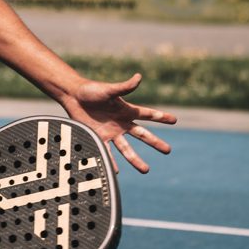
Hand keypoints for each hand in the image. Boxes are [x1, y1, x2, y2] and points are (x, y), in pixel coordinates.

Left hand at [60, 73, 176, 173]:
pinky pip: (107, 152)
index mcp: (126, 110)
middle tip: (168, 150)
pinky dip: (112, 162)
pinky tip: (116, 172)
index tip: (174, 119)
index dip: (161, 117)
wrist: (73, 96)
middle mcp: (121, 123)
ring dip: (135, 159)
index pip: (148, 114)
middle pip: (142, 135)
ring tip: (146, 170)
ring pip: (126, 149)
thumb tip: (139, 76)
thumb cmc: (92, 90)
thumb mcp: (109, 90)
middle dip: (155, 142)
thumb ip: (124, 87)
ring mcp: (111, 132)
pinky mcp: (98, 137)